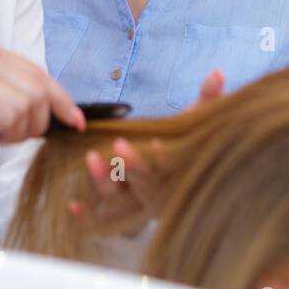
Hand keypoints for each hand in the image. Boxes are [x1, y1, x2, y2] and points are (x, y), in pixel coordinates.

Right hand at [0, 34, 84, 143]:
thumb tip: (4, 117)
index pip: (37, 71)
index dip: (62, 98)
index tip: (74, 120)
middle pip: (41, 86)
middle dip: (43, 121)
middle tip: (19, 141)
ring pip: (28, 101)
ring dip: (21, 130)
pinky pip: (4, 110)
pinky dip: (4, 130)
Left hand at [69, 67, 224, 234]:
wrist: (179, 175)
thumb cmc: (185, 143)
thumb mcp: (197, 121)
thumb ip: (207, 99)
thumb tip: (217, 72)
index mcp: (180, 172)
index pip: (172, 166)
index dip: (163, 157)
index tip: (155, 143)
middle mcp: (161, 192)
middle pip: (146, 184)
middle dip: (132, 166)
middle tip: (118, 146)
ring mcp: (138, 204)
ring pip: (121, 199)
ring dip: (104, 181)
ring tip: (91, 158)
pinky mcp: (120, 211)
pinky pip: (103, 216)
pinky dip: (88, 215)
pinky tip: (72, 205)